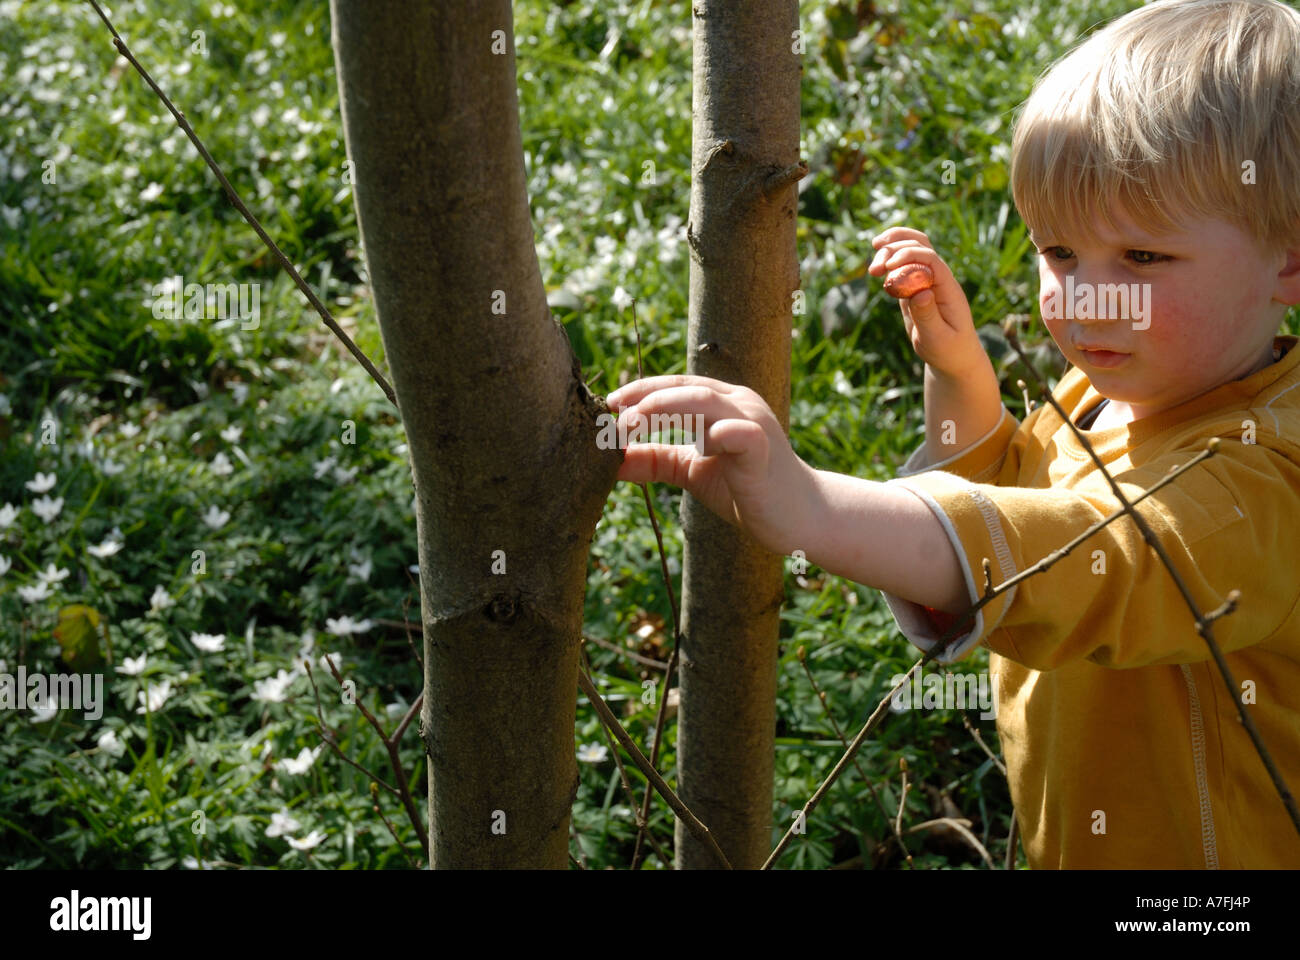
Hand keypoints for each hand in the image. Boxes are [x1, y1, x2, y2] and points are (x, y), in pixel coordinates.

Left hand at [604, 375, 814, 555]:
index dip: (639, 391)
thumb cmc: (745, 489)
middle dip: (643, 400)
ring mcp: (752, 423)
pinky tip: (697, 441)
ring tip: (631, 425)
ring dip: (663, 409)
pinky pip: (741, 434)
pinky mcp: (763, 449)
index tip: (606, 406)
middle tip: (611, 418)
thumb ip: (656, 461)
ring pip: (704, 401)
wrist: (797, 516)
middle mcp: (737, 403)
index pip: (674, 385)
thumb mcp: (692, 471)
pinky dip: (719, 433)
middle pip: (683, 388)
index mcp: (720, 402)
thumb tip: (611, 460)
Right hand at [868, 227, 983, 377]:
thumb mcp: (938, 338)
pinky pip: (903, 265)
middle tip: (874, 270)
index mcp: (948, 288)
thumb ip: (928, 315)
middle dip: (895, 249)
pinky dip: (889, 259)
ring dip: (890, 249)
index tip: (888, 266)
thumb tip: (921, 293)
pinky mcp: (915, 287)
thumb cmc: (948, 350)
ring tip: (873, 269)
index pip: (930, 258)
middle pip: (919, 245)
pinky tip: (877, 268)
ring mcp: (927, 280)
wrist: (953, 356)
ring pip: (910, 249)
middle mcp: (938, 278)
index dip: (909, 255)